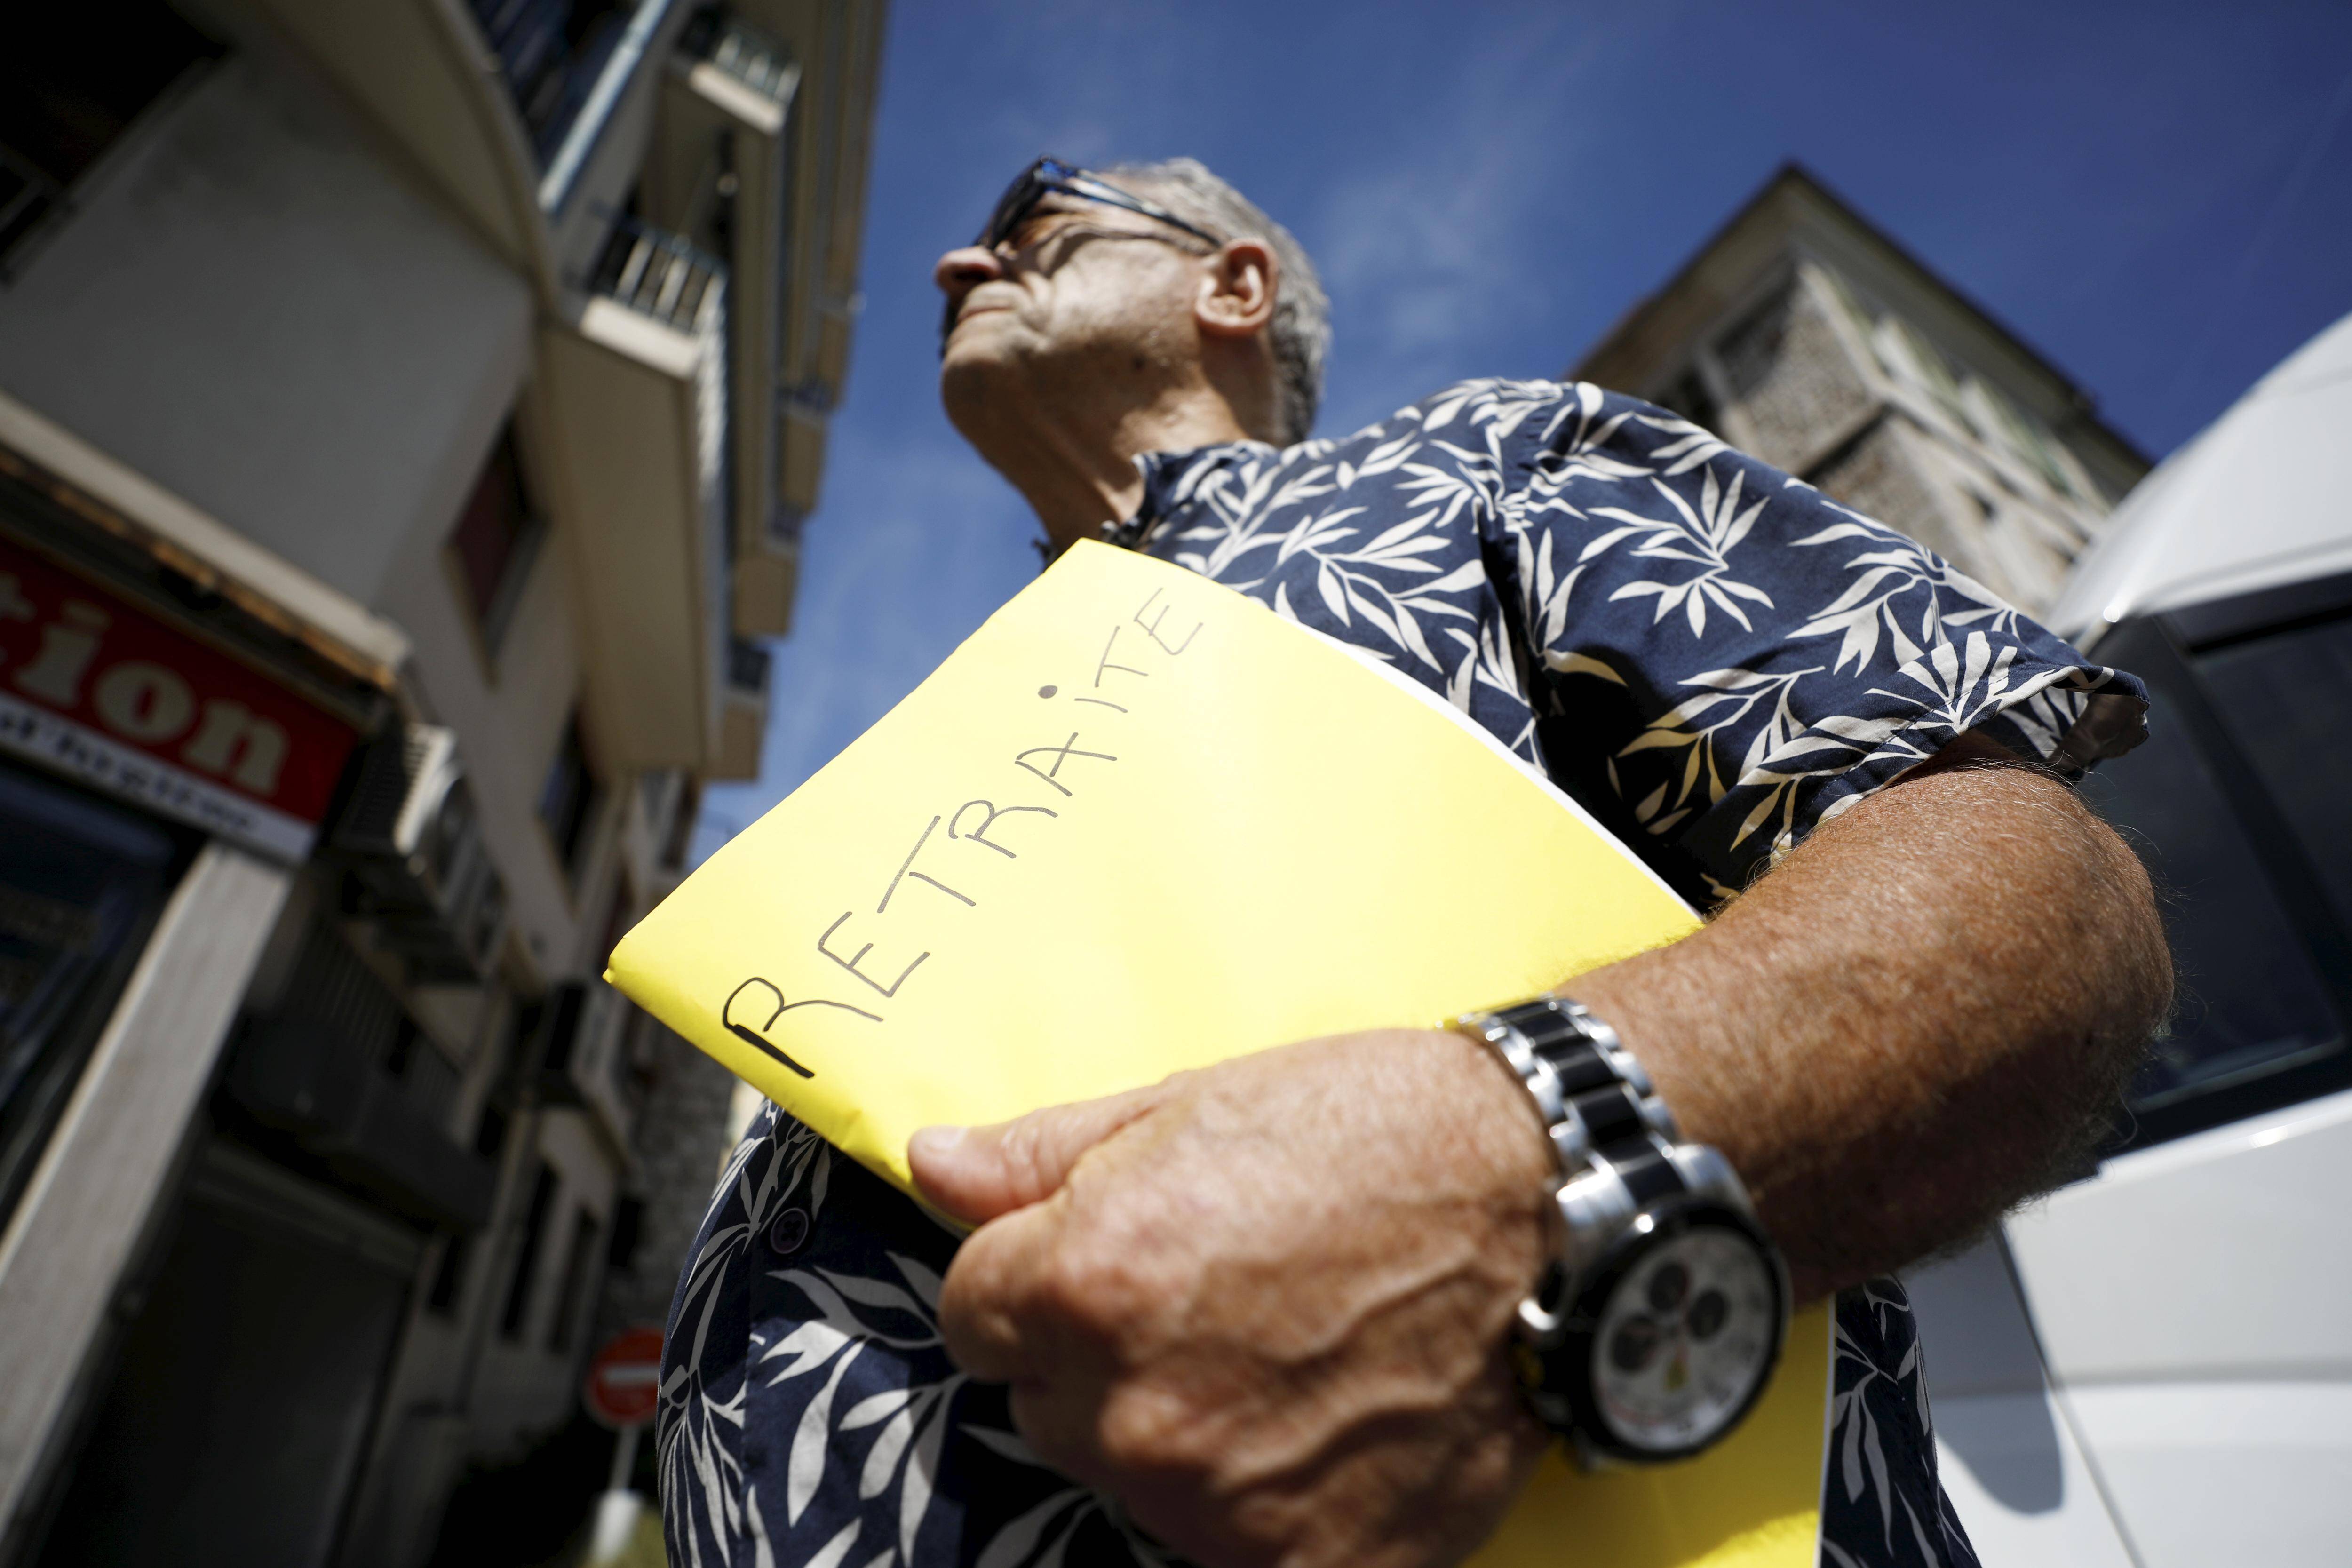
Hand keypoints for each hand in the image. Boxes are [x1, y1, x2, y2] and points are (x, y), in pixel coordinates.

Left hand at [909, 1028, 1557, 1567]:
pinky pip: (1230, 1552)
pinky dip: (1265, 1505)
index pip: (971, 1316)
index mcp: (1082, 1287)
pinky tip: (1325, 1429)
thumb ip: (1037, 1156)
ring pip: (1135, 1480)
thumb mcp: (1186, 1105)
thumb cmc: (1365, 1130)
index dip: (1039, 1276)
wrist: (1544, 1200)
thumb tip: (926, 1165)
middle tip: (1216, 1299)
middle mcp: (1132, 1414)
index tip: (1121, 1254)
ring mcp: (1220, 1509)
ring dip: (1182, 1435)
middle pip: (1047, 1407)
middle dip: (1103, 1358)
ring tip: (1282, 1357)